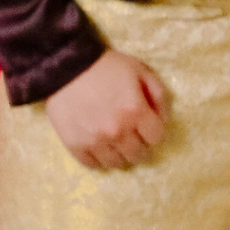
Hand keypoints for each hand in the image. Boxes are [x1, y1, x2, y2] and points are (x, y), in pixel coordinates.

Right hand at [45, 48, 166, 169]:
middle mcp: (118, 132)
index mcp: (135, 111)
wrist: (66, 65)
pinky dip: (98, 158)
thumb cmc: (106, 65)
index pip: (156, 138)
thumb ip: (158, 93)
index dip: (153, 131)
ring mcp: (96, 142)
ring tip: (113, 140)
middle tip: (130, 134)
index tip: (145, 126)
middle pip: (138, 155)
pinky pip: (93, 165)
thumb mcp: (138, 69)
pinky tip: (97, 144)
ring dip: (119, 154)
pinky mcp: (76, 146)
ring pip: (117, 164)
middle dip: (138, 144)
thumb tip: (163, 119)